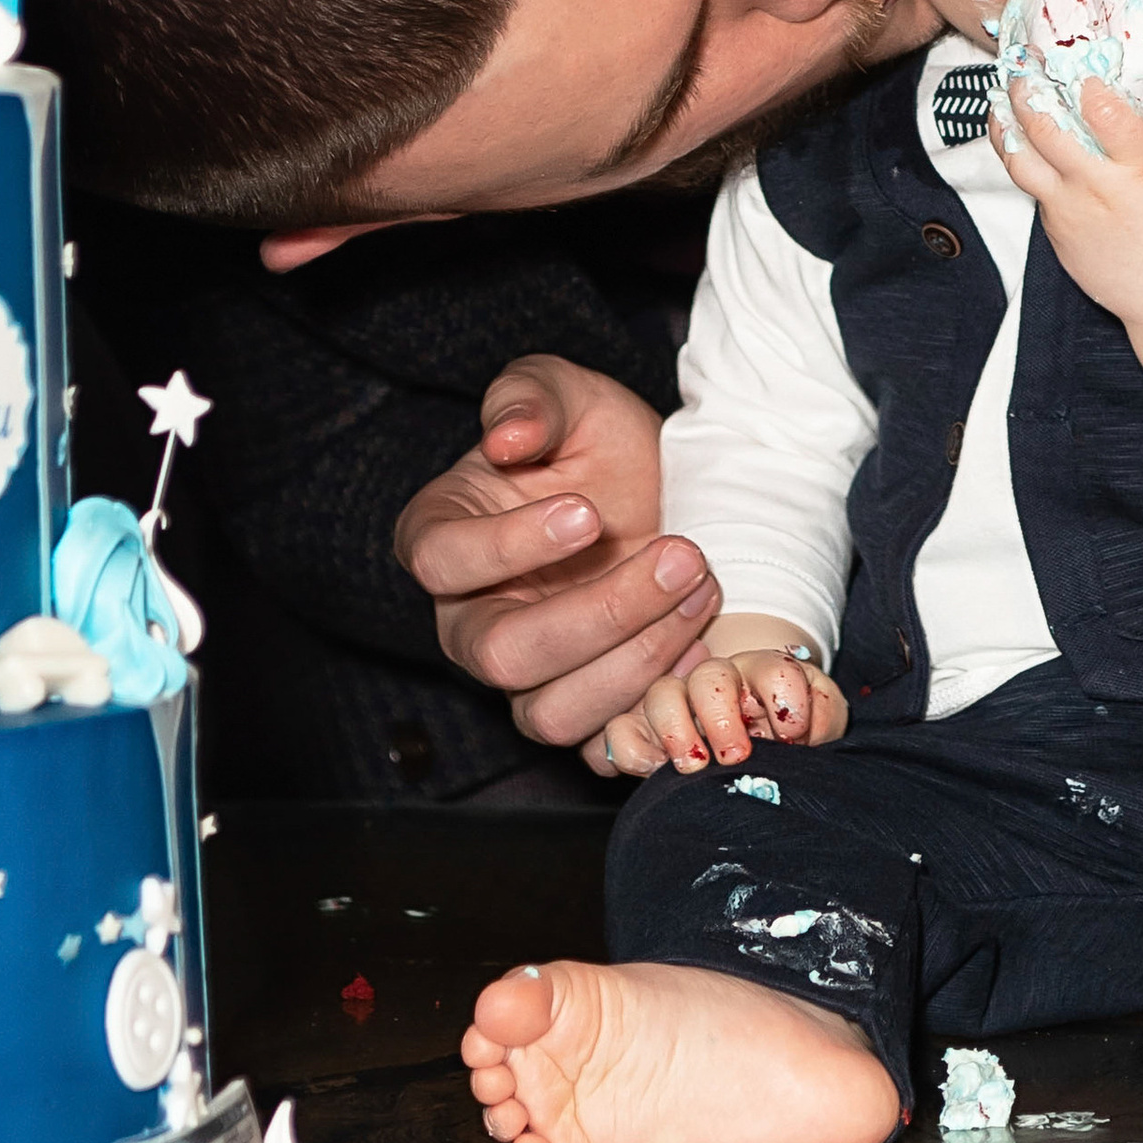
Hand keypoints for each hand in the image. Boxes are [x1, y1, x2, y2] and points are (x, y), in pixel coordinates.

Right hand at [395, 357, 720, 751]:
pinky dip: (652, 712)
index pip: (441, 562)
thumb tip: (505, 438)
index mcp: (443, 538)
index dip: (509, 546)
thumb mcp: (569, 395)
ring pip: (549, 714)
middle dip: (601, 613)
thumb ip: (529, 398)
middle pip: (501, 655)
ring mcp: (524, 678)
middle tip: (681, 555)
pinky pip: (600, 747)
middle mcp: (470, 622)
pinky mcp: (582, 712)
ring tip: (701, 592)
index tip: (588, 513)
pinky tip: (699, 652)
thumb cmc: (595, 446)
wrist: (661, 496)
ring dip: (637, 661)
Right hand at [603, 632, 847, 780]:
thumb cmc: (788, 735)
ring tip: (692, 765)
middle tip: (735, 755)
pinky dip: (631, 748)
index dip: (784, 696)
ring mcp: (676, 705)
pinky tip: (652, 770)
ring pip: (661, 695)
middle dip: (721, 713)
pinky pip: (621, 730)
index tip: (792, 734)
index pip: (774, 670)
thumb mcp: (817, 723)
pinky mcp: (642, 733)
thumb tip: (800, 726)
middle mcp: (716, 683)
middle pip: (710, 677)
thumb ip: (822, 715)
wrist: (755, 755)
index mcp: (764, 675)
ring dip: (676, 729)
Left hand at [991, 72, 1142, 404]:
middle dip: (1027, 85)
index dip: (1082, 78)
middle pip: (1044, 126)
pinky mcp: (1058, 234)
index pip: (1101, 110)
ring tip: (1007, 92)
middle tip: (1026, 59)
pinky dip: (1024, 158)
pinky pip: (1032, 188)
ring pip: (1019, 158)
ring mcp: (1073, 213)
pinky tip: (1024, 136)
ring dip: (1006, 120)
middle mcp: (1101, 189)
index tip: (1079, 56)